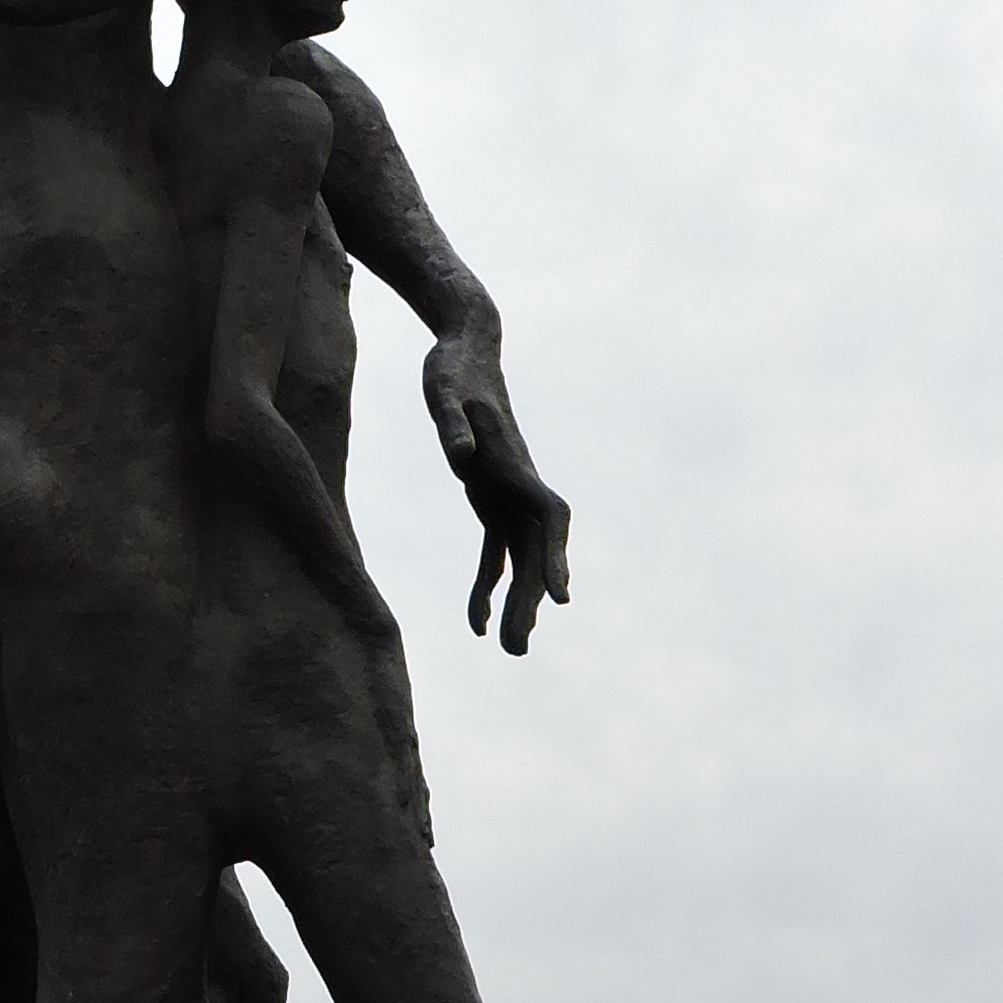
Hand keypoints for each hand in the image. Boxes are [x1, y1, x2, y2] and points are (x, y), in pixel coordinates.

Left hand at [425, 336, 570, 653]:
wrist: (465, 350)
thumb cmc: (452, 368)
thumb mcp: (443, 391)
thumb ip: (453, 424)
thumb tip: (462, 461)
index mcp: (515, 464)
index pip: (546, 517)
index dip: (553, 557)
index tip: (559, 597)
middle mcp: (522, 486)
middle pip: (535, 551)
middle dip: (530, 599)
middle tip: (517, 650)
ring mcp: (510, 496)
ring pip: (521, 560)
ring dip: (517, 604)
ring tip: (511, 651)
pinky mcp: (491, 500)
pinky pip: (494, 553)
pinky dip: (486, 587)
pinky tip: (477, 624)